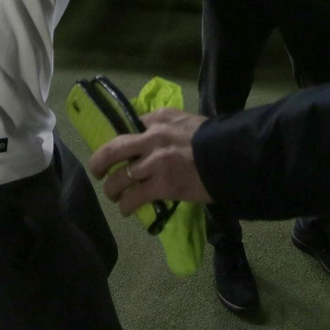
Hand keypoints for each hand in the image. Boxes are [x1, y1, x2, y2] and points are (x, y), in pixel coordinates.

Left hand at [90, 108, 212, 215]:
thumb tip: (147, 135)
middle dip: (99, 163)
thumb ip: (165, 124)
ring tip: (116, 196)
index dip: (117, 142)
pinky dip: (126, 206)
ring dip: (112, 190)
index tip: (114, 153)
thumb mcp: (186, 120)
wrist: (232, 156)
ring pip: (118, 179)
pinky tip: (127, 210)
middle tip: (97, 172)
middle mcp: (151, 138)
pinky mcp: (162, 186)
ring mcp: (155, 163)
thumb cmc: (213, 138)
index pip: (127, 127)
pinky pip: (134, 198)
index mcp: (158, 119)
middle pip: (112, 151)